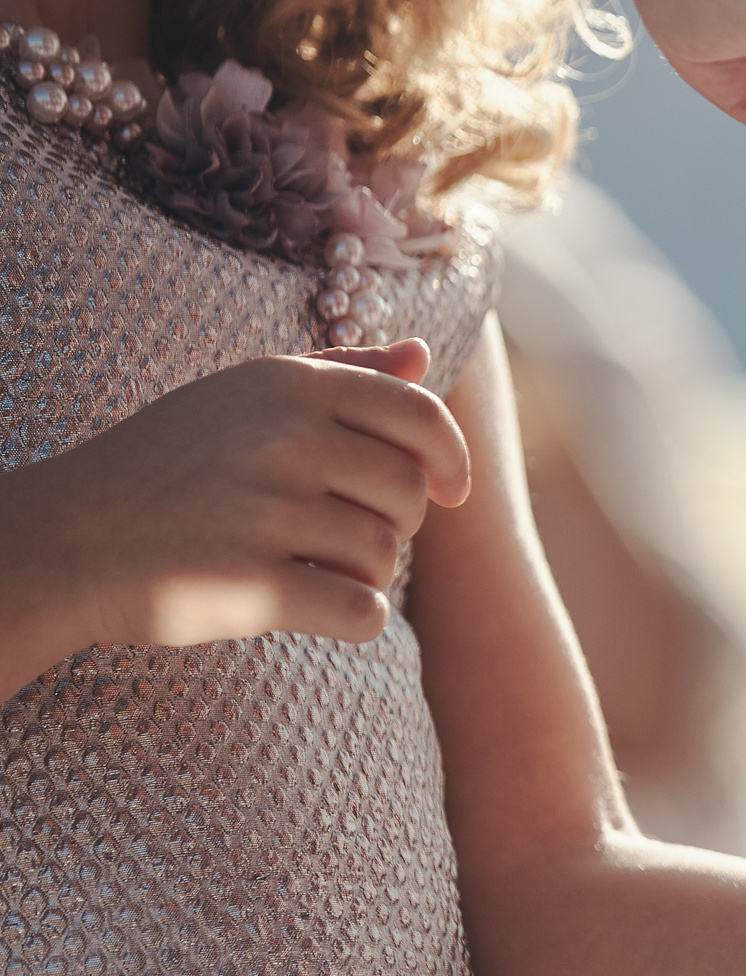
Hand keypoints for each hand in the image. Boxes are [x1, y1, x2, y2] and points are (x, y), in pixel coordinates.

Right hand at [0, 340, 470, 677]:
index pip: (420, 414)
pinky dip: (355, 619)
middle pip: (409, 492)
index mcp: (288, 386)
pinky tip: (316, 607)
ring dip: (364, 573)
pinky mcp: (250, 584)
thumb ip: (339, 374)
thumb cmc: (167, 468)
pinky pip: (363, 611)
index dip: (451, 458)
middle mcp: (283, 438)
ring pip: (386, 555)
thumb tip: (424, 355)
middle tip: (341, 536)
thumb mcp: (243, 399)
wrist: (63, 540)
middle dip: (396, 523)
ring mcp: (265, 510)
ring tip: (309, 567)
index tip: (451, 491)